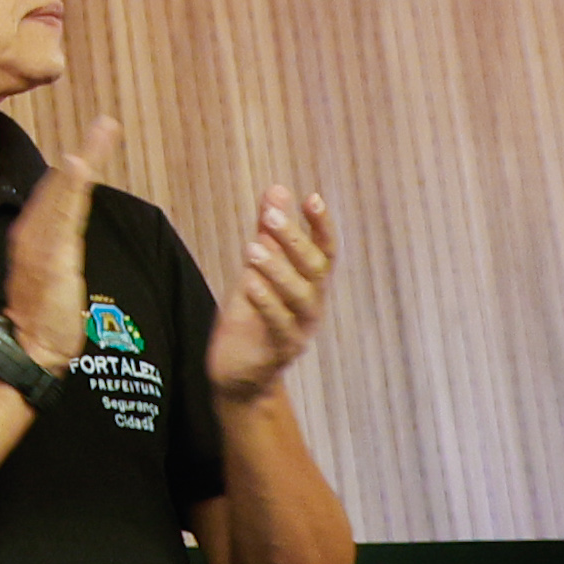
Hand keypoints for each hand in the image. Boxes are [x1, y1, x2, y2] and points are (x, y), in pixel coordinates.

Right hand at [3, 117, 117, 372]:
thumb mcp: (52, 276)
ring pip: (64, 192)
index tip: (96, 141)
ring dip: (86, 158)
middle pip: (62, 184)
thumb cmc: (43, 316)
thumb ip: (57, 253)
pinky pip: (63, 214)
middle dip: (87, 152)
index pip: (59, 194)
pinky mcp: (50, 254)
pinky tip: (79, 165)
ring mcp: (40, 241)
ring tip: (104, 131)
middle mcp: (33, 231)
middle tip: (108, 122)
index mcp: (34, 235)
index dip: (77, 168)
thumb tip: (68, 244)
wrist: (30, 346)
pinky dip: (70, 186)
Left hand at [208, 185, 335, 402]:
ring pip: (300, 296)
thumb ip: (267, 233)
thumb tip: (277, 189)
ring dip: (278, 269)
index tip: (311, 198)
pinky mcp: (280, 351)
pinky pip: (280, 325)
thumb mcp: (256, 270)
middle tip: (271, 217)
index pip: (325, 250)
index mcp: (309, 283)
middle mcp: (312, 305)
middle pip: (314, 269)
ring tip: (251, 248)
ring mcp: (300, 329)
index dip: (321, 225)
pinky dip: (267, 302)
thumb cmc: (251, 317)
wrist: (238, 375)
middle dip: (294, 241)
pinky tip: (249, 283)